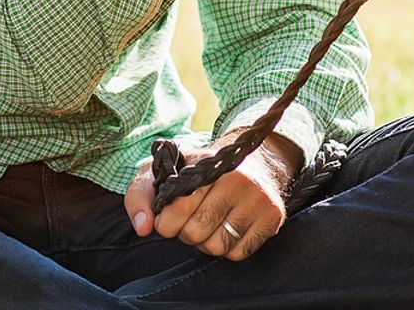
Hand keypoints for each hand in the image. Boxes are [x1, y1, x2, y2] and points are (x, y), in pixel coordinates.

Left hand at [122, 133, 301, 260]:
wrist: (253, 160)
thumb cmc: (199, 171)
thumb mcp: (164, 172)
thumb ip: (140, 195)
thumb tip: (143, 227)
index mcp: (207, 165)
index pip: (179, 207)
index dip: (167, 223)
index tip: (167, 221)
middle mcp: (237, 179)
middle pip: (196, 232)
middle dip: (186, 234)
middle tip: (190, 222)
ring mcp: (258, 198)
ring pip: (217, 246)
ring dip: (206, 244)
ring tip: (208, 226)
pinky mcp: (273, 216)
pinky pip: (239, 253)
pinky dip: (228, 249)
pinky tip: (227, 230)